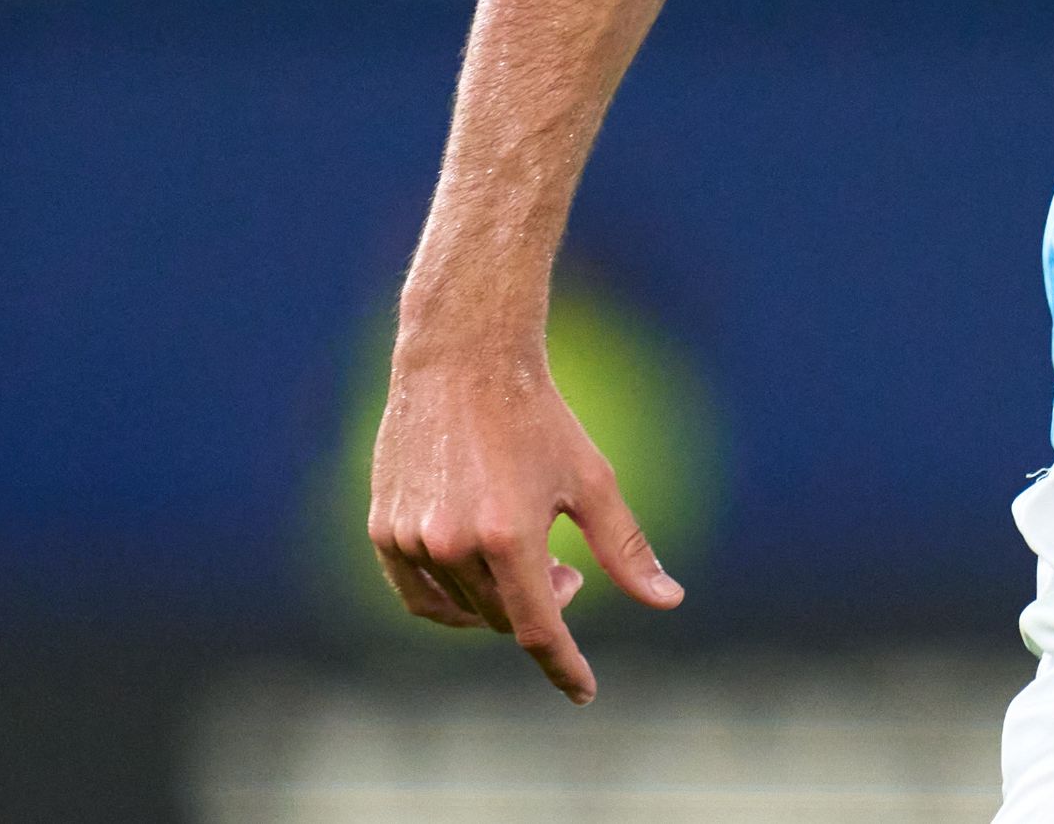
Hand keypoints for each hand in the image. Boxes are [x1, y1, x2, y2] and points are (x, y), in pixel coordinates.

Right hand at [368, 339, 683, 704]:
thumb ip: (626, 548)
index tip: (585, 691)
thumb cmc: (539, 418)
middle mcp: (453, 544)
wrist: (463, 362)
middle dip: (542, 605)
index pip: (539, 629)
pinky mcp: (383, 529)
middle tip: (567, 570)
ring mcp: (412, 539)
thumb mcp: (592, 480)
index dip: (565, 665)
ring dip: (499, 601)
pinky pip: (418, 595)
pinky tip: (479, 577)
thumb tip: (670, 601)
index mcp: (509, 535)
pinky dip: (451, 602)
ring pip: (462, 608)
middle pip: (503, 616)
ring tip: (530, 559)